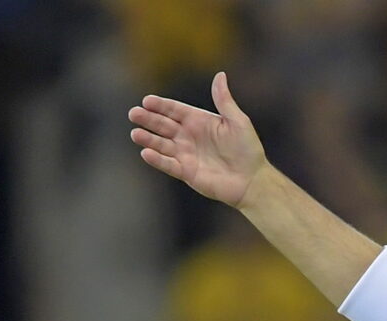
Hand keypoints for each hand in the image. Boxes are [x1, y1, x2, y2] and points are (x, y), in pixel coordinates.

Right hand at [130, 71, 268, 206]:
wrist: (252, 180)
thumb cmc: (247, 149)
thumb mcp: (237, 121)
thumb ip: (224, 100)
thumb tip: (220, 75)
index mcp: (199, 121)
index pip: (175, 110)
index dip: (161, 106)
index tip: (147, 100)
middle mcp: (189, 136)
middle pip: (163, 125)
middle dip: (148, 119)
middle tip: (134, 113)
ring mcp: (186, 154)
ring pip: (162, 144)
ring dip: (148, 139)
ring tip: (136, 134)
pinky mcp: (186, 172)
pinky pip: (168, 164)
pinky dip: (157, 160)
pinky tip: (146, 153)